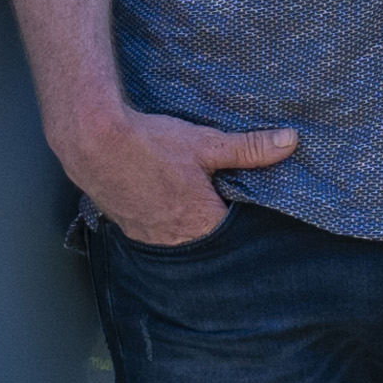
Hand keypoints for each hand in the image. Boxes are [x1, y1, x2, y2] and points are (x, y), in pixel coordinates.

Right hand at [47, 100, 296, 249]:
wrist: (93, 143)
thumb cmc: (151, 145)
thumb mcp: (206, 143)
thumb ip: (250, 149)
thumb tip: (290, 142)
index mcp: (202, 224)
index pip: (236, 234)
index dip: (243, 219)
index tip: (246, 203)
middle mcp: (176, 240)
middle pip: (207, 240)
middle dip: (215, 222)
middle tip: (218, 199)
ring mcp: (149, 237)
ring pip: (179, 239)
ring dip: (187, 224)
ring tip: (189, 200)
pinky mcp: (128, 228)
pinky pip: (154, 233)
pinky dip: (162, 221)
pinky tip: (161, 200)